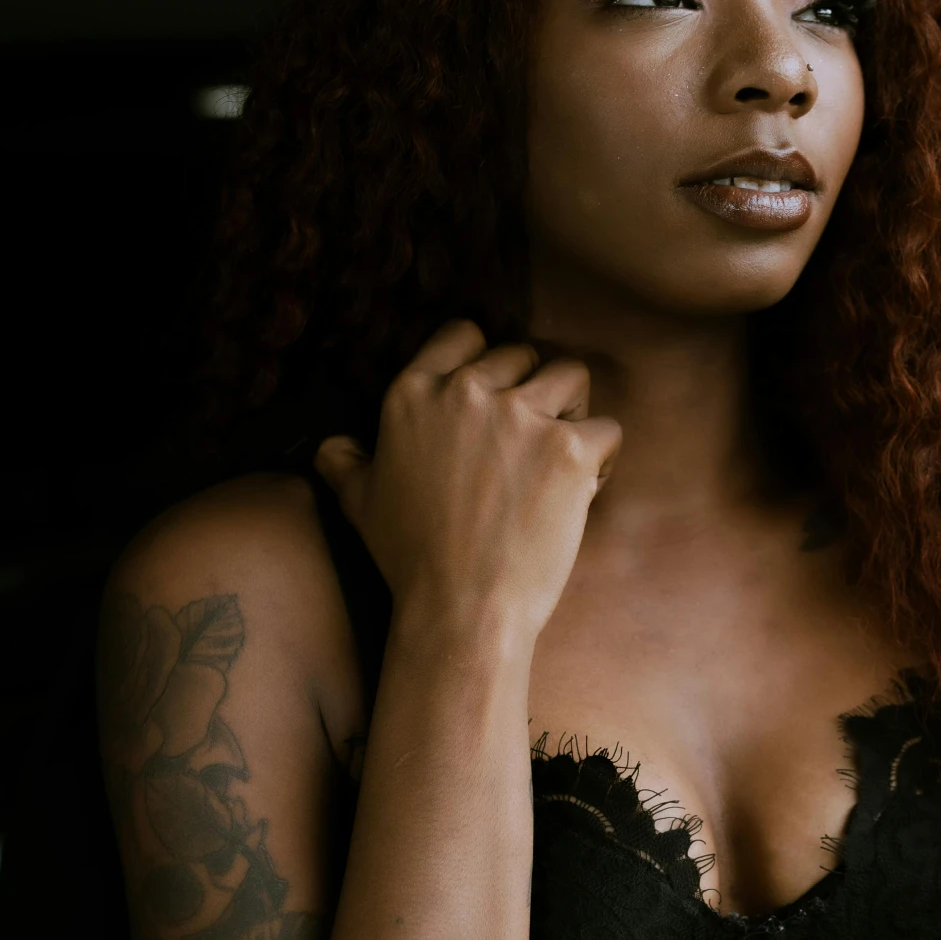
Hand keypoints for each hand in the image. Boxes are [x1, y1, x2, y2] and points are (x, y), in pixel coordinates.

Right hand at [315, 319, 620, 643]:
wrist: (461, 607)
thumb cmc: (410, 558)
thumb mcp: (359, 503)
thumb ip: (345, 462)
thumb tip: (333, 446)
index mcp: (413, 392)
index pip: (464, 333)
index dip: (486, 360)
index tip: (495, 395)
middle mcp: (467, 390)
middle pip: (524, 355)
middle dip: (533, 393)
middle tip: (527, 447)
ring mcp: (521, 415)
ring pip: (572, 376)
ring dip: (573, 413)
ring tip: (559, 460)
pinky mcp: (569, 446)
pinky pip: (607, 428)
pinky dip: (603, 457)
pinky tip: (582, 491)